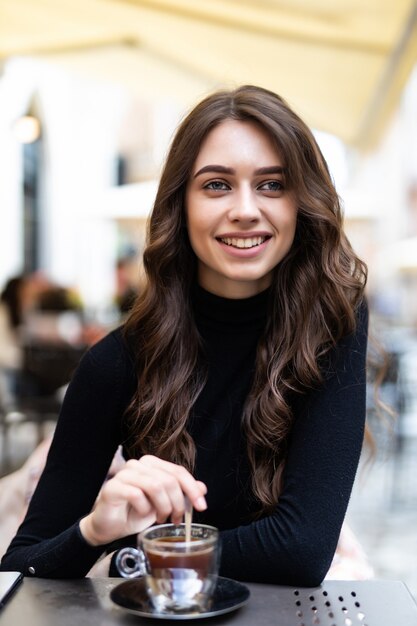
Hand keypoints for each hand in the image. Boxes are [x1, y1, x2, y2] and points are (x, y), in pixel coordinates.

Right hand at [79, 455, 206, 546]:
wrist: (109, 526)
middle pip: (169, 479)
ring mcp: (124, 474)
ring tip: (162, 519)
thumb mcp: (164, 504)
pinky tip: (143, 515)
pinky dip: (145, 509)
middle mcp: (138, 465)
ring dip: (163, 507)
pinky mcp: (113, 488)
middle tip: (177, 519)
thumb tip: (203, 488)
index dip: (192, 488)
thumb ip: (181, 493)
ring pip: (155, 486)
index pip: (178, 471)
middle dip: (178, 502)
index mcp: (152, 464)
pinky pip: (137, 495)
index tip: (202, 506)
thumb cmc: (136, 513)